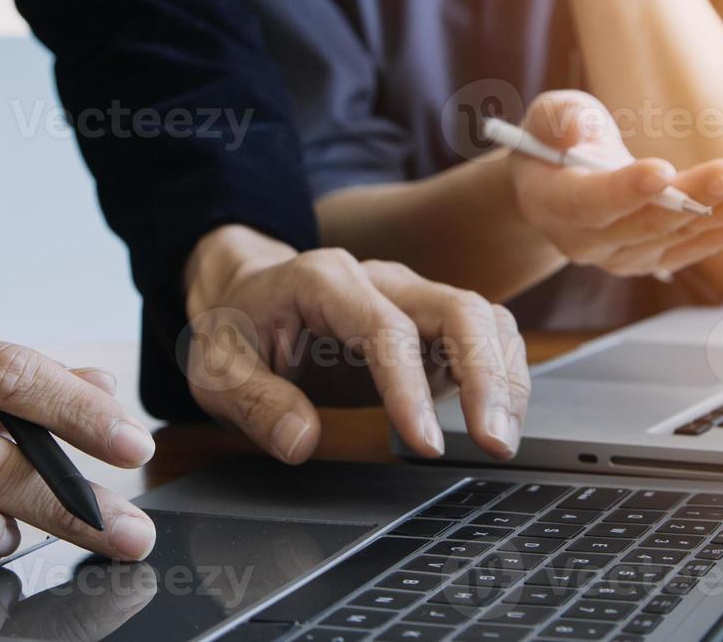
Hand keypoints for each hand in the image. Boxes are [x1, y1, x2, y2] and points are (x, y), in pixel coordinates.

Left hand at [182, 226, 528, 462]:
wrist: (247, 297)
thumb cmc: (237, 330)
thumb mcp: (216, 370)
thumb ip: (256, 402)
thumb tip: (302, 442)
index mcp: (327, 281)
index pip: (387, 328)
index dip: (412, 386)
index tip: (427, 443)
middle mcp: (381, 279)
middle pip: (460, 309)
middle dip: (487, 375)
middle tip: (494, 442)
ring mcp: (412, 297)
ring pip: (484, 318)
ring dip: (505, 377)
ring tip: (500, 439)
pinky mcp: (430, 324)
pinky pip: (484, 337)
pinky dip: (501, 376)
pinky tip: (494, 421)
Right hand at [509, 91, 722, 276]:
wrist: (559, 187)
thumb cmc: (556, 141)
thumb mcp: (547, 115)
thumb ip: (557, 118)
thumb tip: (576, 131)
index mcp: (552, 203)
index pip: (589, 202)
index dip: (626, 190)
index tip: (663, 170)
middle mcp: (584, 242)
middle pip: (643, 223)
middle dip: (691, 197)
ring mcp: (618, 257)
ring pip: (673, 238)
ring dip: (719, 215)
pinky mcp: (648, 260)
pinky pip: (688, 251)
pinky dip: (722, 234)